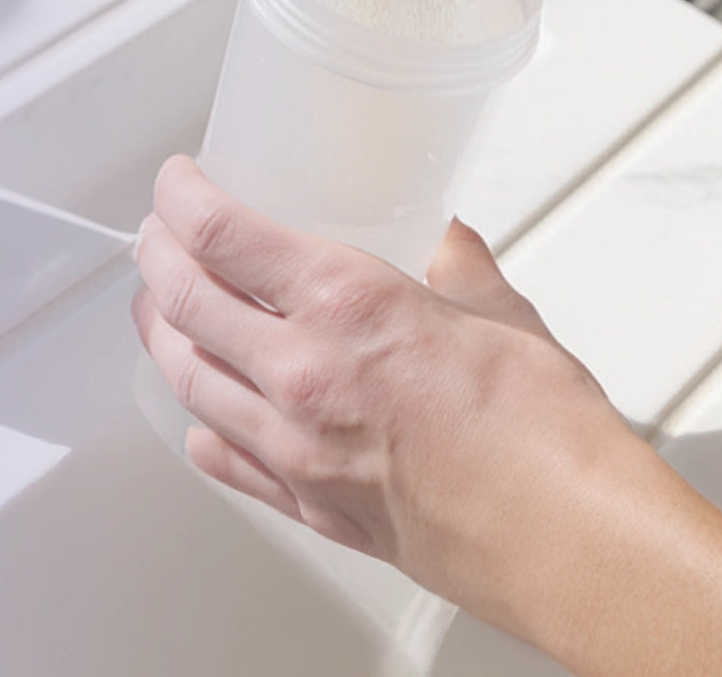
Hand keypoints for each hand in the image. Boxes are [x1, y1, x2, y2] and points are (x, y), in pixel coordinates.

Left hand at [132, 157, 639, 646]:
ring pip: (189, 380)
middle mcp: (303, 374)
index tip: (176, 182)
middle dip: (155, 256)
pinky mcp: (310, 506)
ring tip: (162, 307)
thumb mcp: (498, 313)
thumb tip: (446, 242)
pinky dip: (203, 425)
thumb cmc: (543, 432)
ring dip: (162, 333)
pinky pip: (227, 461)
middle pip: (183, 302)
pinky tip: (205, 414)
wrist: (567, 540)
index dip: (180, 198)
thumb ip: (459, 266)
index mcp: (346, 307)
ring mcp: (297, 448)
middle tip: (158, 234)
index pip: (220, 235)